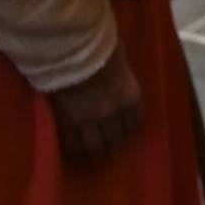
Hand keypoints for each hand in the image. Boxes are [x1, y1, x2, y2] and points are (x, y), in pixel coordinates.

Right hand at [49, 46, 145, 164]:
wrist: (73, 52)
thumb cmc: (98, 44)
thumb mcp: (118, 51)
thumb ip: (118, 62)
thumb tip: (116, 54)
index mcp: (130, 96)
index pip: (135, 119)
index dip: (130, 127)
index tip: (127, 131)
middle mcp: (114, 113)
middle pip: (117, 137)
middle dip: (115, 146)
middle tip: (112, 153)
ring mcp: (91, 120)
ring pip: (95, 146)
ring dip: (96, 154)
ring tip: (93, 159)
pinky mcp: (69, 122)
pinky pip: (72, 142)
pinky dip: (74, 149)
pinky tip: (73, 153)